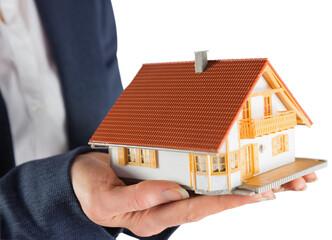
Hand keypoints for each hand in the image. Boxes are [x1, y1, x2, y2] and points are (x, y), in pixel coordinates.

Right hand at [71, 152, 315, 236]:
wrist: (81, 179)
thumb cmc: (90, 191)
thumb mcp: (106, 199)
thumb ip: (139, 199)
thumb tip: (175, 191)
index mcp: (151, 218)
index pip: (194, 210)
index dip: (224, 202)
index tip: (254, 195)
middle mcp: (164, 206)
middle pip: (208, 203)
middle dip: (241, 197)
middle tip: (274, 187)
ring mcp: (165, 193)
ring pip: (204, 190)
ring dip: (234, 184)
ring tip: (264, 179)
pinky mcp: (163, 178)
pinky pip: (192, 176)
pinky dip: (214, 172)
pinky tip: (230, 166)